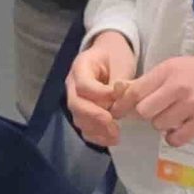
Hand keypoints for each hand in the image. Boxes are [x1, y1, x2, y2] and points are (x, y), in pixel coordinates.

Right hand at [65, 30, 136, 147]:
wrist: (110, 54)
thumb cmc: (115, 56)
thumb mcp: (120, 62)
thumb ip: (119, 81)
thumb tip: (118, 100)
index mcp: (80, 67)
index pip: (84, 85)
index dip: (100, 95)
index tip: (118, 98)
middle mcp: (72, 84)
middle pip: (76, 104)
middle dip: (95, 117)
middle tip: (114, 126)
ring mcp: (75, 99)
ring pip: (78, 118)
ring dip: (96, 130)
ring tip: (116, 135)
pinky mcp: (82, 111)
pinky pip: (84, 127)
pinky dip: (96, 136)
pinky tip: (110, 139)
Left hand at [117, 53, 193, 148]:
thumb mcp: (177, 67)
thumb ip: (153, 80)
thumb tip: (122, 94)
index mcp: (168, 70)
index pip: (134, 91)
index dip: (122, 105)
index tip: (118, 112)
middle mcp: (178, 87)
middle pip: (143, 112)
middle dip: (147, 115)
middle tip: (158, 111)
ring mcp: (191, 105)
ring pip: (159, 126)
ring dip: (164, 125)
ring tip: (177, 116)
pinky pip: (176, 139)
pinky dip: (175, 138)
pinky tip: (182, 129)